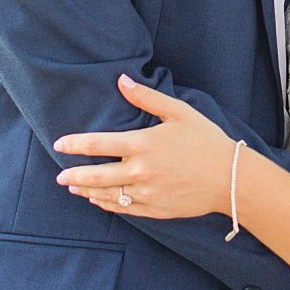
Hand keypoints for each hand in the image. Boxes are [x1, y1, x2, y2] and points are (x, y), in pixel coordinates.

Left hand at [55, 76, 233, 220]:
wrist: (230, 178)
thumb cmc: (206, 140)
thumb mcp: (179, 112)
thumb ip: (147, 97)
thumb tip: (122, 80)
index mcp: (143, 144)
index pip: (98, 144)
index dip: (75, 144)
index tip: (59, 144)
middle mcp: (140, 171)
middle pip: (96, 175)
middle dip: (74, 175)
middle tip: (60, 176)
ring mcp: (146, 193)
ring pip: (106, 195)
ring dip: (87, 191)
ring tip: (74, 187)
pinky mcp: (154, 209)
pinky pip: (123, 208)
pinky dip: (106, 204)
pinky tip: (98, 200)